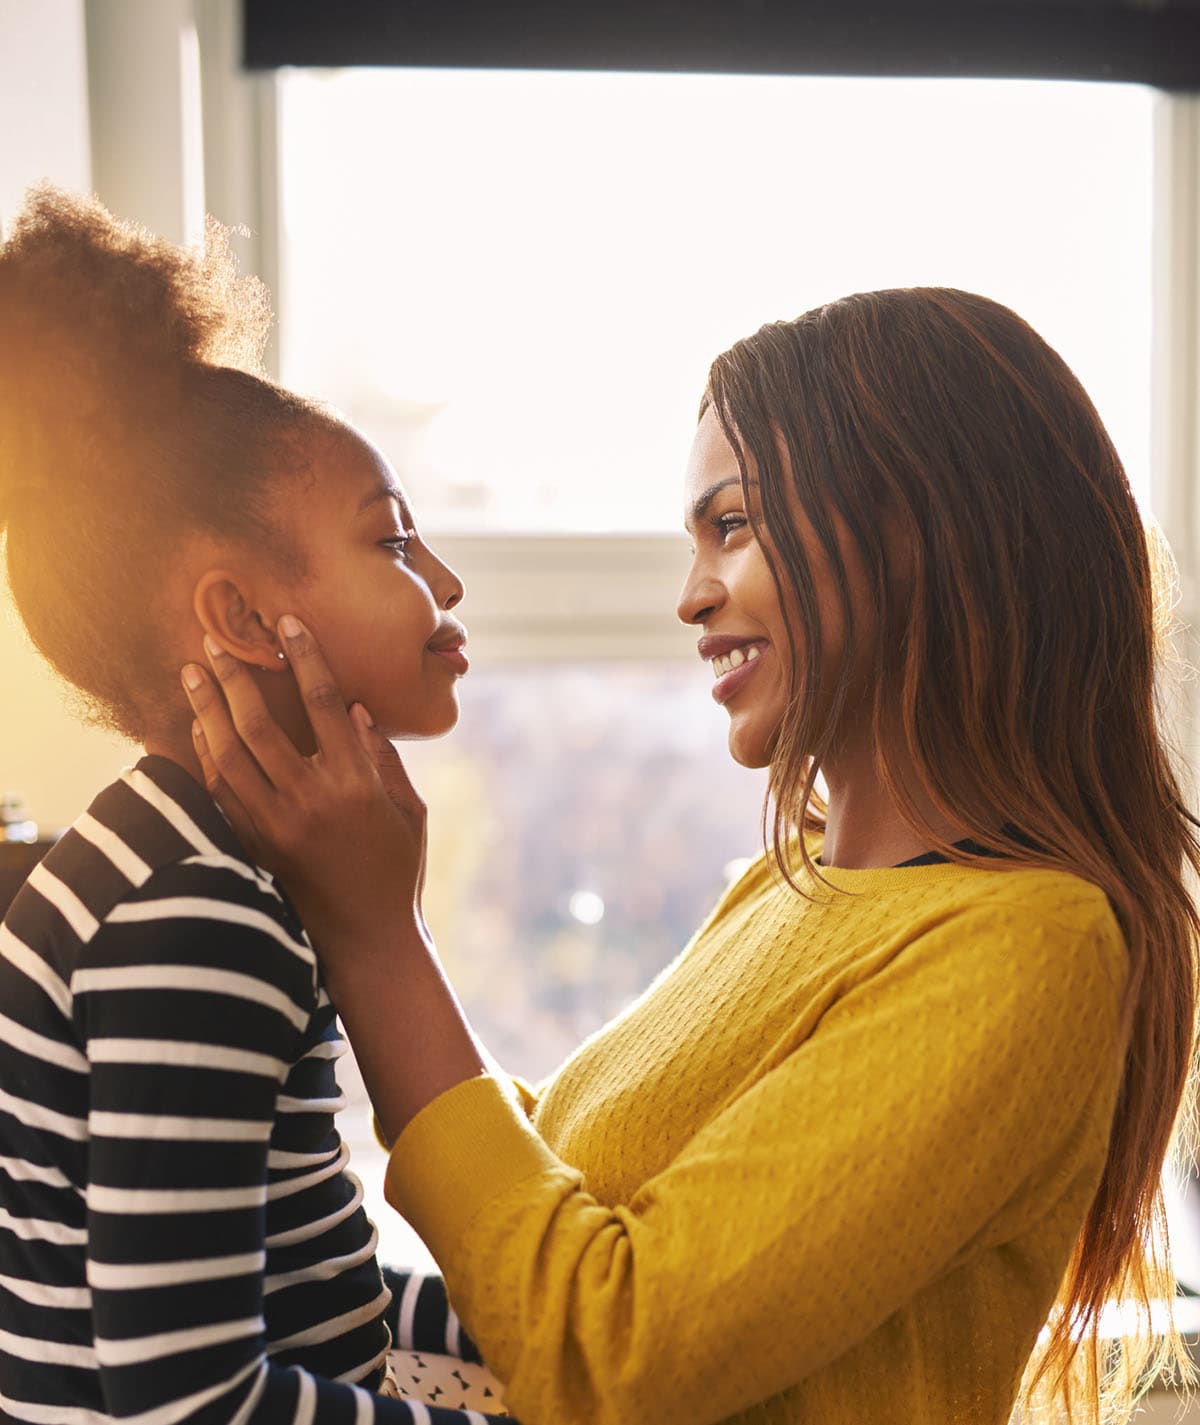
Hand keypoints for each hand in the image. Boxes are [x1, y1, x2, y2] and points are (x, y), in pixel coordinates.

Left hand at [182, 616, 428, 968]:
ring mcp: (276, 827)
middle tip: (216, 641)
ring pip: (228, 755)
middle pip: (261, 724)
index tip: (288, 624)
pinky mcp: (255, 848)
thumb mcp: (410, 811)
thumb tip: (356, 708)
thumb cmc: (398, 872)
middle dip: (235, 676)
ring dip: (207, 709)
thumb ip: (384, 758)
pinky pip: (220, 793)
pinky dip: (206, 755)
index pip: (323, 704)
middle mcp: (310, 801)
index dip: (305, 658)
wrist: (368, 942)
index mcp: (356, 784)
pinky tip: (199, 728)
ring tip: (192, 673)